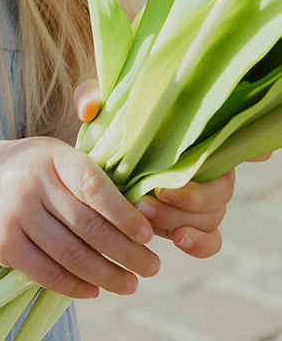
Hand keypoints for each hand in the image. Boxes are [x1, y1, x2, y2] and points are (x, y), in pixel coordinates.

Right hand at [0, 135, 159, 301]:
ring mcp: (15, 215)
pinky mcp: (3, 245)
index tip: (148, 234)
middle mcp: (32, 182)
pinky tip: (93, 291)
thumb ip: (82, 177)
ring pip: (73, 255)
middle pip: (90, 227)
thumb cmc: (14, 170)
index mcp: (50, 156)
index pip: (96, 187)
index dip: (125, 214)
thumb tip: (137, 213)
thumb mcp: (45, 157)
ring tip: (129, 285)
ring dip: (107, 275)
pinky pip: (48, 273)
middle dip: (127, 253)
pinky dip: (75, 286)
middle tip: (152, 268)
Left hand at [73, 80, 255, 258]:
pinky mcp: (188, 225)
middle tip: (148, 195)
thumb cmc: (105, 126)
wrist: (94, 161)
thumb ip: (92, 96)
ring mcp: (199, 201)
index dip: (250, 152)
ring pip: (212, 217)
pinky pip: (209, 241)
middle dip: (188, 197)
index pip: (229, 142)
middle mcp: (205, 170)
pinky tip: (178, 241)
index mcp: (194, 138)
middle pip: (221, 190)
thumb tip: (90, 107)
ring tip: (144, 213)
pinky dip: (199, 244)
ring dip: (180, 219)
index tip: (239, 158)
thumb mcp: (98, 106)